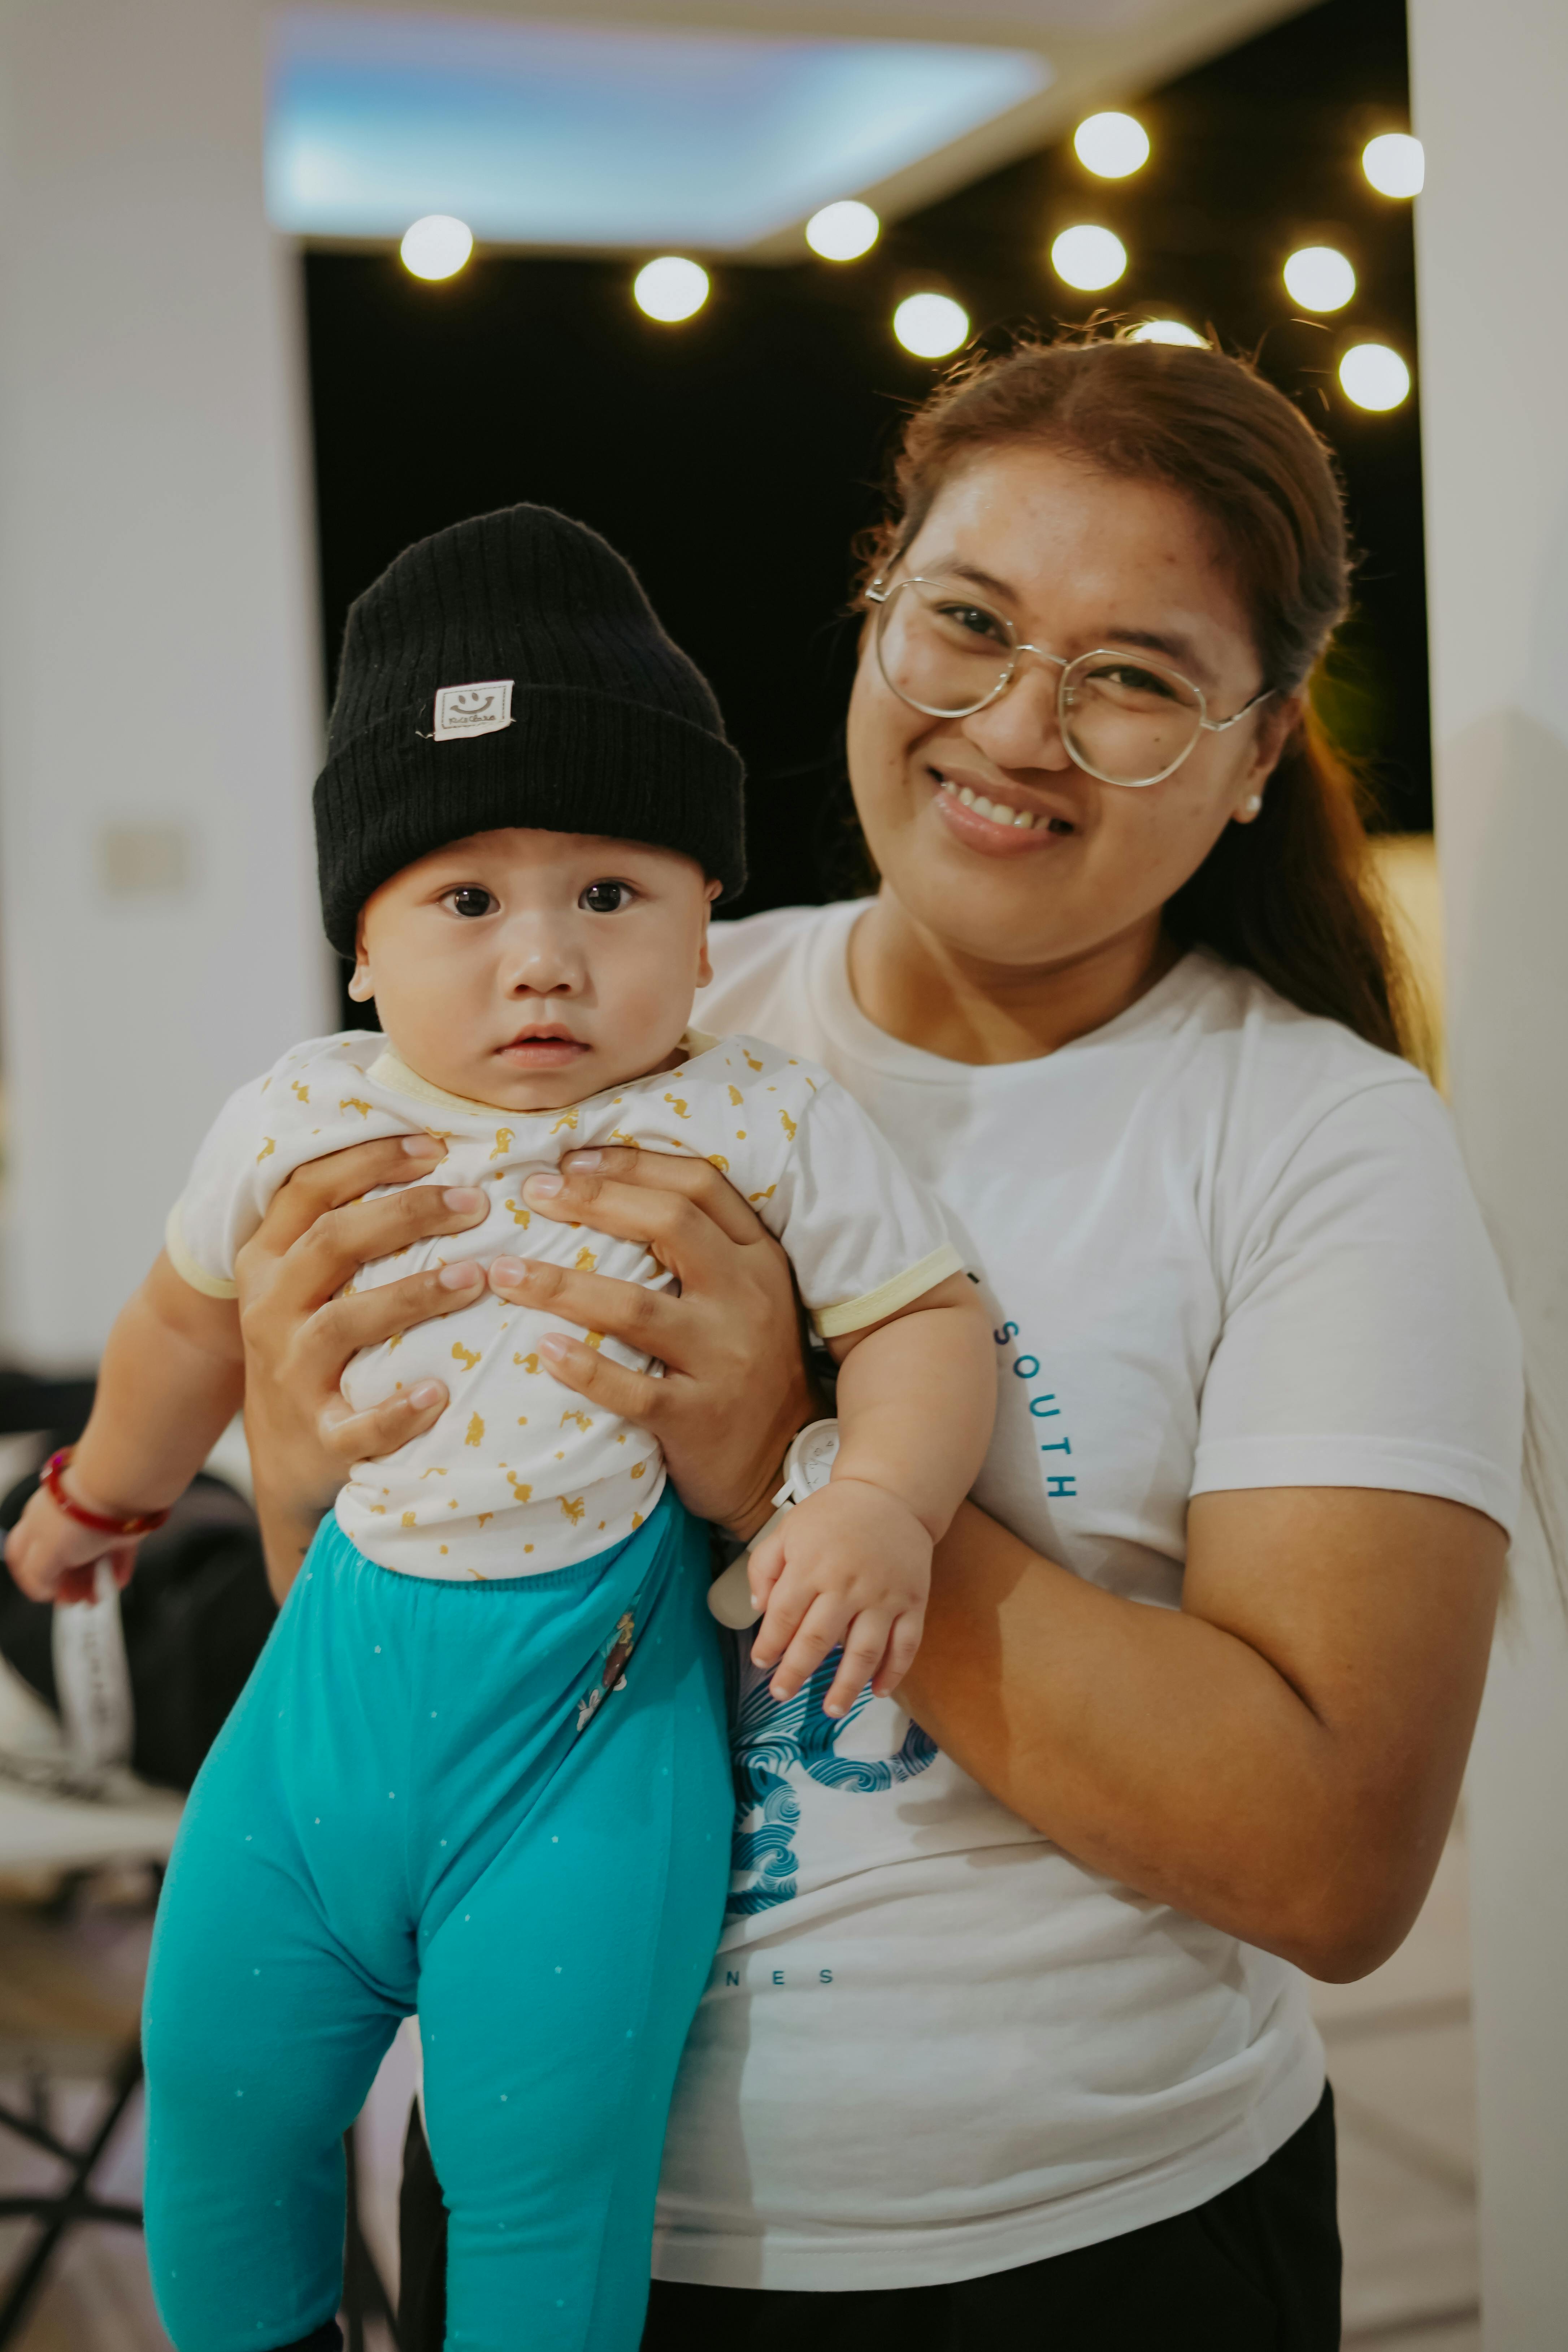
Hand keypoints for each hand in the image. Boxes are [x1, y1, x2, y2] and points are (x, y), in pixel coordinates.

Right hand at [6, 1479, 140, 1604]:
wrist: (117, 1494)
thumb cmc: (76, 1517)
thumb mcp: (43, 1555)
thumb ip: (38, 1576)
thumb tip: (45, 1589)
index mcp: (35, 1526)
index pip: (22, 1554)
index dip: (30, 1578)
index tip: (45, 1594)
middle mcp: (61, 1524)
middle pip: (60, 1561)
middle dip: (67, 1585)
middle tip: (74, 1599)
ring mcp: (91, 1524)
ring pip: (89, 1558)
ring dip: (92, 1582)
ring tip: (97, 1597)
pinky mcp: (118, 1526)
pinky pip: (117, 1552)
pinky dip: (117, 1569)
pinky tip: (116, 1581)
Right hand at [233, 1134, 492, 1588]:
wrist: (287, 1457)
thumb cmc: (318, 1345)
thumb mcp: (309, 1280)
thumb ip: (347, 1224)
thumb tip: (431, 1147)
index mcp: (270, 1260)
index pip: (309, 1189)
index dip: (369, 1159)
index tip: (436, 1146)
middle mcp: (272, 1308)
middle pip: (333, 1241)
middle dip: (406, 1214)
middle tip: (475, 1203)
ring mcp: (292, 1373)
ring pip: (346, 1323)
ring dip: (414, 1295)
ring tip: (475, 1276)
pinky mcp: (320, 1436)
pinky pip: (358, 1425)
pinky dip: (398, 1411)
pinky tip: (440, 1392)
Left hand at [485, 1147, 819, 1537]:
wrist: (785, 1462)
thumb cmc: (747, 1366)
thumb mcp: (747, 1293)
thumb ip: (700, 1247)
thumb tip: (606, 1189)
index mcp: (758, 1258)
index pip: (700, 1186)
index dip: (631, 1165)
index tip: (570, 1160)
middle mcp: (748, 1299)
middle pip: (670, 1225)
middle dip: (593, 1200)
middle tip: (530, 1193)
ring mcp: (726, 1358)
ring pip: (638, 1308)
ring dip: (562, 1285)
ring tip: (505, 1272)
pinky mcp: (700, 1418)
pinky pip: (633, 1390)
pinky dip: (585, 1369)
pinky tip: (542, 1352)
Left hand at [747, 1477, 929, 1716]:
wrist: (890, 1494)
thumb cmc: (832, 1515)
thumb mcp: (789, 1529)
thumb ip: (764, 1566)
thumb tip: (758, 1608)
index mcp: (811, 1565)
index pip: (784, 1616)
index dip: (769, 1644)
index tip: (761, 1662)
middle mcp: (847, 1584)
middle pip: (817, 1639)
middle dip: (796, 1672)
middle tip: (781, 1693)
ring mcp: (883, 1595)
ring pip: (864, 1651)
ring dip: (846, 1686)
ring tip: (831, 1710)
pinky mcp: (912, 1600)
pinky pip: (905, 1644)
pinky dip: (894, 1672)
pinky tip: (878, 1692)